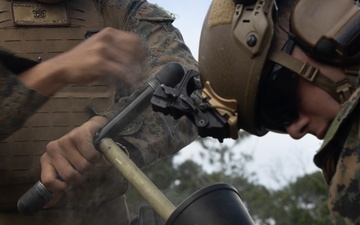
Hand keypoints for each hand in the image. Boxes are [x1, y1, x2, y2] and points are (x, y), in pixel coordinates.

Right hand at [19, 27, 145, 94]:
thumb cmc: (83, 60)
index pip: (134, 40)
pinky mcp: (100, 63)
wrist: (63, 67)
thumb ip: (116, 49)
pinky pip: (121, 72)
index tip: (144, 63)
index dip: (142, 53)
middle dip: (141, 65)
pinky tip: (131, 84)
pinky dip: (129, 80)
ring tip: (137, 82)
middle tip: (142, 75)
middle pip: (134, 51)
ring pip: (129, 62)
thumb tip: (135, 58)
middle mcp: (107, 38)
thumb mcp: (100, 46)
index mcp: (109, 33)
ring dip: (136, 74)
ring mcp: (103, 50)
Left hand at [40, 116, 106, 206]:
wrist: (92, 130)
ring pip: (83, 166)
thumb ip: (58, 185)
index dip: (60, 188)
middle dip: (82, 175)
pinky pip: (91, 156)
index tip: (69, 186)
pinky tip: (95, 152)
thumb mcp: (66, 168)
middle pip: (71, 176)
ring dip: (91, 165)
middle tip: (84, 169)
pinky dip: (97, 157)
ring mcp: (65, 141)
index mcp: (47, 159)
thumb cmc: (78, 152)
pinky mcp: (78, 135)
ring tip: (90, 159)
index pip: (47, 181)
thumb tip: (48, 204)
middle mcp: (53, 149)